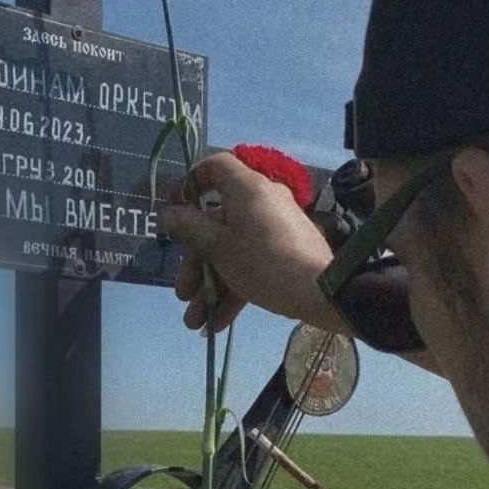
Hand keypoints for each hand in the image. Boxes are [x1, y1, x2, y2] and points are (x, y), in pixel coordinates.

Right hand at [162, 153, 341, 333]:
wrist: (320, 291)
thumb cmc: (262, 262)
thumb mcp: (218, 248)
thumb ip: (189, 228)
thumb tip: (168, 212)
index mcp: (246, 188)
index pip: (215, 166)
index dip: (191, 184)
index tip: (176, 210)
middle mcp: (261, 201)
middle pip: (217, 222)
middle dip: (195, 263)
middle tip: (183, 292)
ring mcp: (275, 227)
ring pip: (232, 249)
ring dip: (210, 285)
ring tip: (195, 321)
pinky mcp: (285, 251)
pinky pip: (252, 262)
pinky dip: (234, 288)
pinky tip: (218, 323)